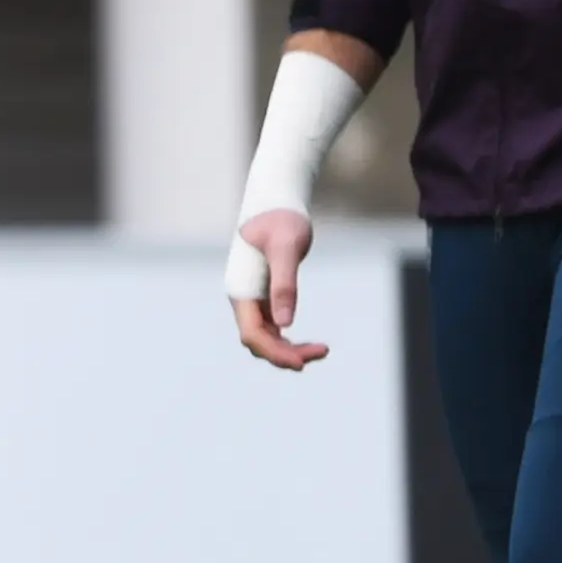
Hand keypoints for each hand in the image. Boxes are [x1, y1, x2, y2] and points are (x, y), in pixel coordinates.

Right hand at [231, 208, 330, 369]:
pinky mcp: (262, 294)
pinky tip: (307, 342)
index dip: (275, 352)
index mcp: (241, 290)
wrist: (275, 201)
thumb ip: (284, 285)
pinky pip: (271, 327)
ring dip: (288, 349)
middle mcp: (242, 297)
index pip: (252, 334)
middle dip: (284, 354)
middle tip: (321, 352)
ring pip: (264, 337)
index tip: (302, 361)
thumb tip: (286, 324)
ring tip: (320, 349)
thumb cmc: (281, 220)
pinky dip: (287, 339)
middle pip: (257, 341)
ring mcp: (251, 297)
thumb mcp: (287, 249)